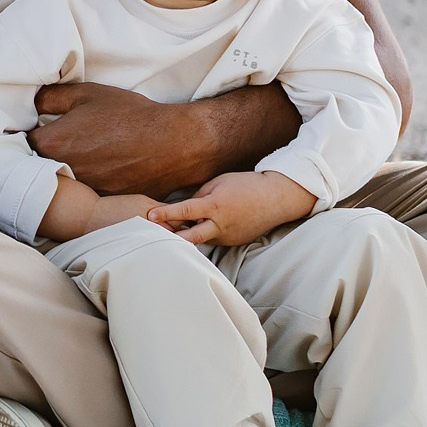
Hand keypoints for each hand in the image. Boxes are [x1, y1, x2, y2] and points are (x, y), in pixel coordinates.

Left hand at [32, 81, 293, 196]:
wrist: (174, 143)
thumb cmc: (131, 114)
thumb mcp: (87, 94)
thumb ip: (51, 97)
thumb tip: (30, 103)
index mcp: (52, 142)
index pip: (22, 144)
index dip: (27, 136)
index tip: (34, 132)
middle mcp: (63, 171)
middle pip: (37, 167)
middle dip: (40, 158)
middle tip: (52, 147)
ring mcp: (81, 190)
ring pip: (61, 183)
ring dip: (62, 173)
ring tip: (78, 160)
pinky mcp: (101, 202)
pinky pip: (83, 194)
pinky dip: (85, 186)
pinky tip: (97, 173)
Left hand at [146, 171, 315, 247]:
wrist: (276, 199)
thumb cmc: (246, 185)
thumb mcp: (219, 183)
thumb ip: (200, 197)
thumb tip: (185, 209)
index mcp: (215, 205)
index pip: (185, 210)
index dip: (166, 213)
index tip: (150, 215)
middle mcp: (220, 224)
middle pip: (189, 237)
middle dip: (171, 238)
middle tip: (152, 236)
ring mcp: (228, 237)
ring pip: (201, 239)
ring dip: (187, 236)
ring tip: (170, 233)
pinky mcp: (234, 242)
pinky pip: (213, 240)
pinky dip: (204, 235)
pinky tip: (198, 230)